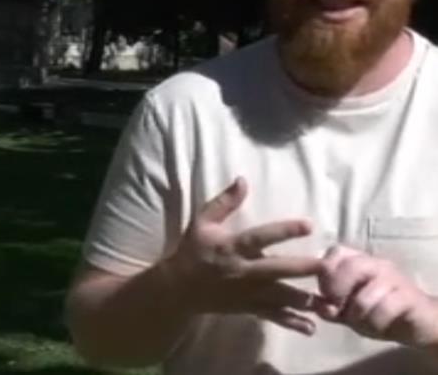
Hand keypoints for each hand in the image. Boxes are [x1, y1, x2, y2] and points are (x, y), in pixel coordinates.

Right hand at [164, 177, 324, 334]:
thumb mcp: (202, 222)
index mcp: (231, 247)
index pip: (260, 237)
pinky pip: (273, 316)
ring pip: (279, 297)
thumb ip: (224, 202)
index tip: (309, 225)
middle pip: (276, 269)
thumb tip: (243, 180)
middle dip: (302, 269)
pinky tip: (311, 328)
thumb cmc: (193, 251)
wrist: (179, 288)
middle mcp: (242, 271)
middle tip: (326, 266)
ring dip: (303, 299)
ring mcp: (247, 293)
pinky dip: (292, 322)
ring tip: (328, 302)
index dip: (284, 231)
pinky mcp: (248, 308)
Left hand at [316, 245, 437, 347]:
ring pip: (365, 296)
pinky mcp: (409, 297)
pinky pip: (384, 310)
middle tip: (338, 310)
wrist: (417, 323)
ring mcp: (394, 278)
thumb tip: (318, 306)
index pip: (335, 252)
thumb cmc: (376, 313)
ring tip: (360, 323)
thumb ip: (330, 308)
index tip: (325, 295)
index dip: (325, 274)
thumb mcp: (347, 311)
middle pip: (350, 267)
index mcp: (357, 261)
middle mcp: (376, 264)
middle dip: (337, 292)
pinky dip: (374, 323)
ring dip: (357, 316)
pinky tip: (377, 326)